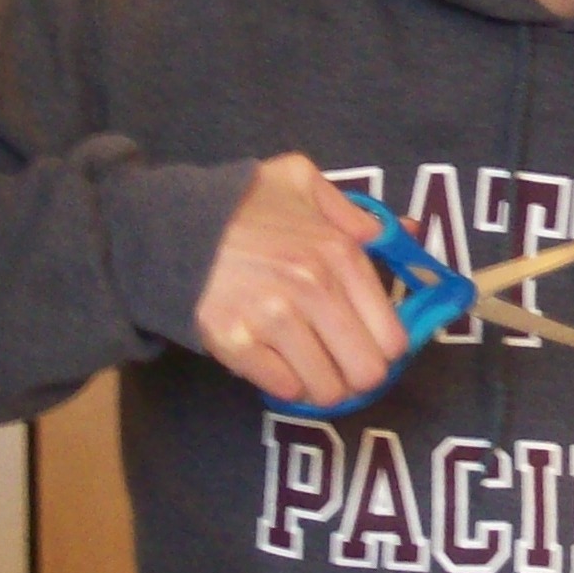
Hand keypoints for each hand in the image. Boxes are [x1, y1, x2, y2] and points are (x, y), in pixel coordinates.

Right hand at [195, 154, 408, 408]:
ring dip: (320, 385)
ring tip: (307, 366)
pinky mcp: (237, 343)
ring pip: (327, 390)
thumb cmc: (240, 205)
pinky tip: (275, 363)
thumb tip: (404, 230)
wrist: (169, 224)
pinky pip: (283, 389)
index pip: (392, 337)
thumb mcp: (301, 181)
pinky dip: (283, 384)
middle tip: (339, 365)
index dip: (384, 349)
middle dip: (357, 375)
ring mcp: (274, 319)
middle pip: (367, 373)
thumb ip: (354, 210)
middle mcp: (313, 288)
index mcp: (340, 253)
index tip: (368, 344)